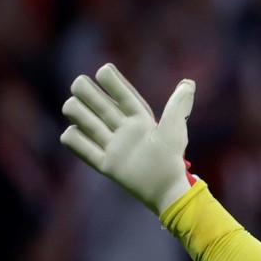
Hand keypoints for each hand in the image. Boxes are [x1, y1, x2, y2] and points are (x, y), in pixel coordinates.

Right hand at [60, 63, 195, 214]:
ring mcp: (112, 146)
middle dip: (87, 92)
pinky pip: (81, 148)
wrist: (166, 190)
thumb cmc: (171, 159)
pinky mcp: (105, 164)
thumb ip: (178, 106)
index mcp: (139, 120)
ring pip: (85, 121)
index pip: (122, 96)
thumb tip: (188, 83)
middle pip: (98, 104)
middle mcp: (123, 130)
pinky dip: (73, 138)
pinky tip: (71, 132)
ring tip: (72, 106)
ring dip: (76, 111)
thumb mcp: (174, 130)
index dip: (112, 82)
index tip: (103, 70)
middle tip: (79, 85)